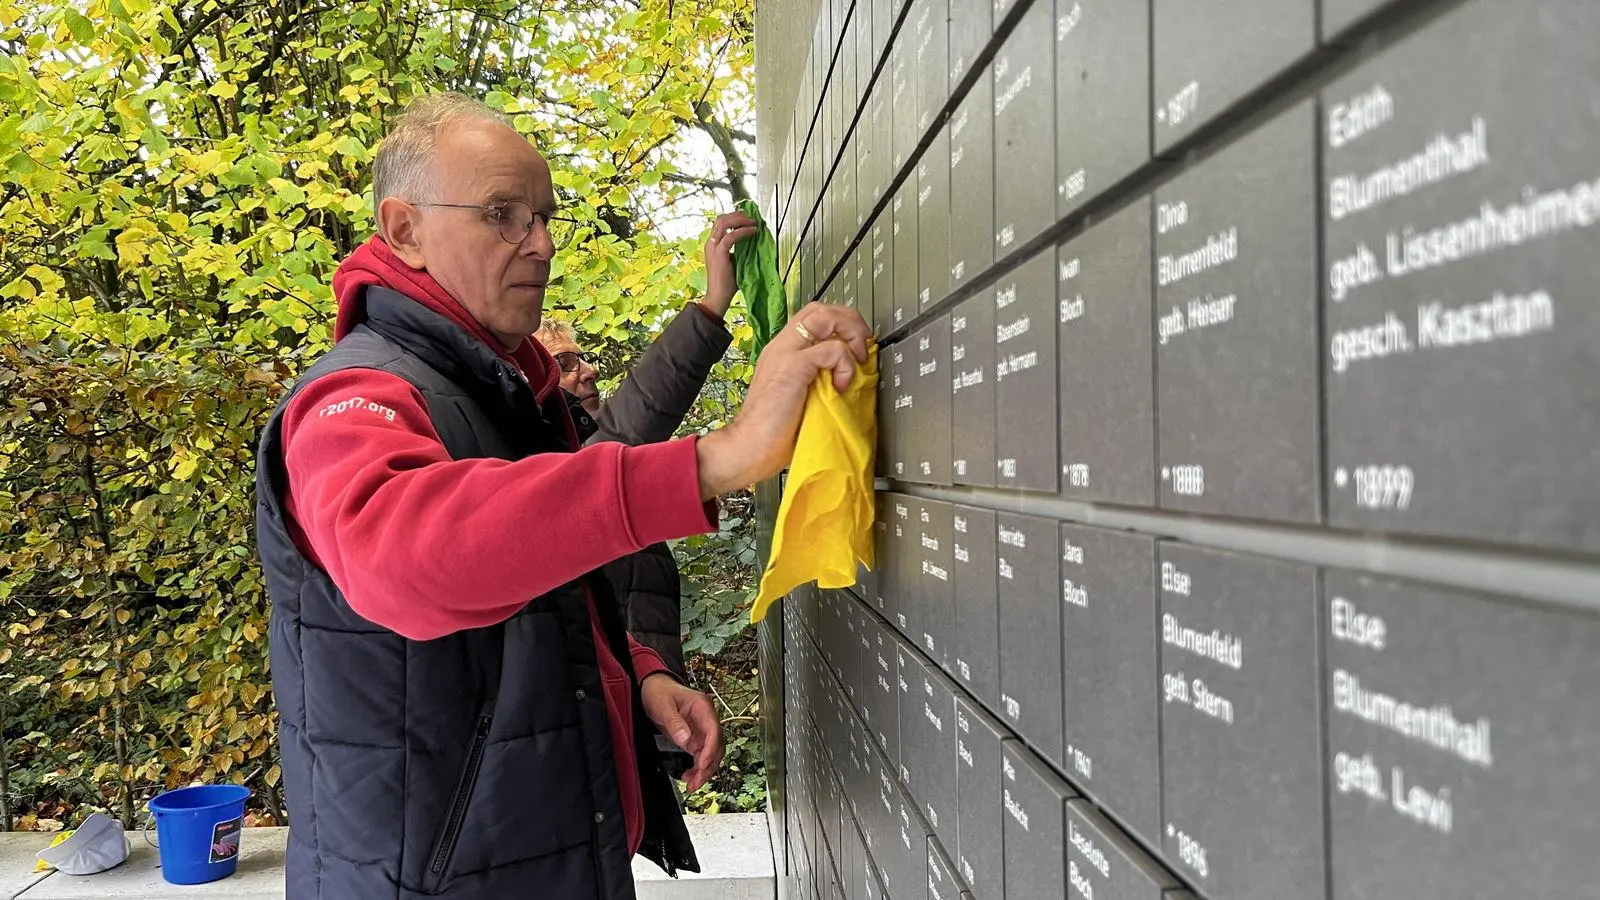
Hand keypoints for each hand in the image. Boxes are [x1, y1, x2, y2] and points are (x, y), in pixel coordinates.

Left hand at [640, 673, 723, 792]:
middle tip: (696, 782)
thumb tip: (685, 740)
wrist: (654, 688)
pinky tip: (690, 776)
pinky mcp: (695, 737)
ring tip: (692, 784)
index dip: (710, 750)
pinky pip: (701, 755)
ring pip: (711, 754)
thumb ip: (674, 722)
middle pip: (716, 746)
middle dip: (708, 766)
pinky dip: (697, 768)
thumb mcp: (662, 706)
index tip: (702, 765)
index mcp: (702, 707)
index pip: (713, 731)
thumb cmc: (659, 692)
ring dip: (704, 770)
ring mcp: (701, 729)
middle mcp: (706, 719)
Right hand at [696, 302, 871, 497]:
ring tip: (857, 360)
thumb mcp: (802, 397)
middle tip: (863, 348)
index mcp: (783, 352)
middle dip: (851, 322)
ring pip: (823, 316)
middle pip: (821, 308)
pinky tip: (842, 386)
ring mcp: (785, 353)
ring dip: (850, 334)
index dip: (841, 325)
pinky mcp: (792, 366)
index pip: (814, 318)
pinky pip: (830, 349)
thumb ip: (819, 380)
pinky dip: (845, 365)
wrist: (749, 446)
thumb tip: (849, 378)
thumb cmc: (773, 432)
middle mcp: (782, 346)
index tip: (857, 348)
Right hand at [702, 210, 759, 317]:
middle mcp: (710, 243)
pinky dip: (743, 231)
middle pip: (721, 219)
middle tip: (751, 217)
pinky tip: (753, 231)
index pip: (720, 223)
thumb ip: (738, 249)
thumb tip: (751, 240)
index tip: (748, 218)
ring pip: (724, 223)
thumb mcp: (733, 261)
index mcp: (712, 244)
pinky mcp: (719, 253)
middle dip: (738, 215)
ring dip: (740, 220)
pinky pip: (731, 236)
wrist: (718, 296)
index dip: (734, 217)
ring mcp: (713, 247)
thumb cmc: (727, 282)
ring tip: (753, 222)